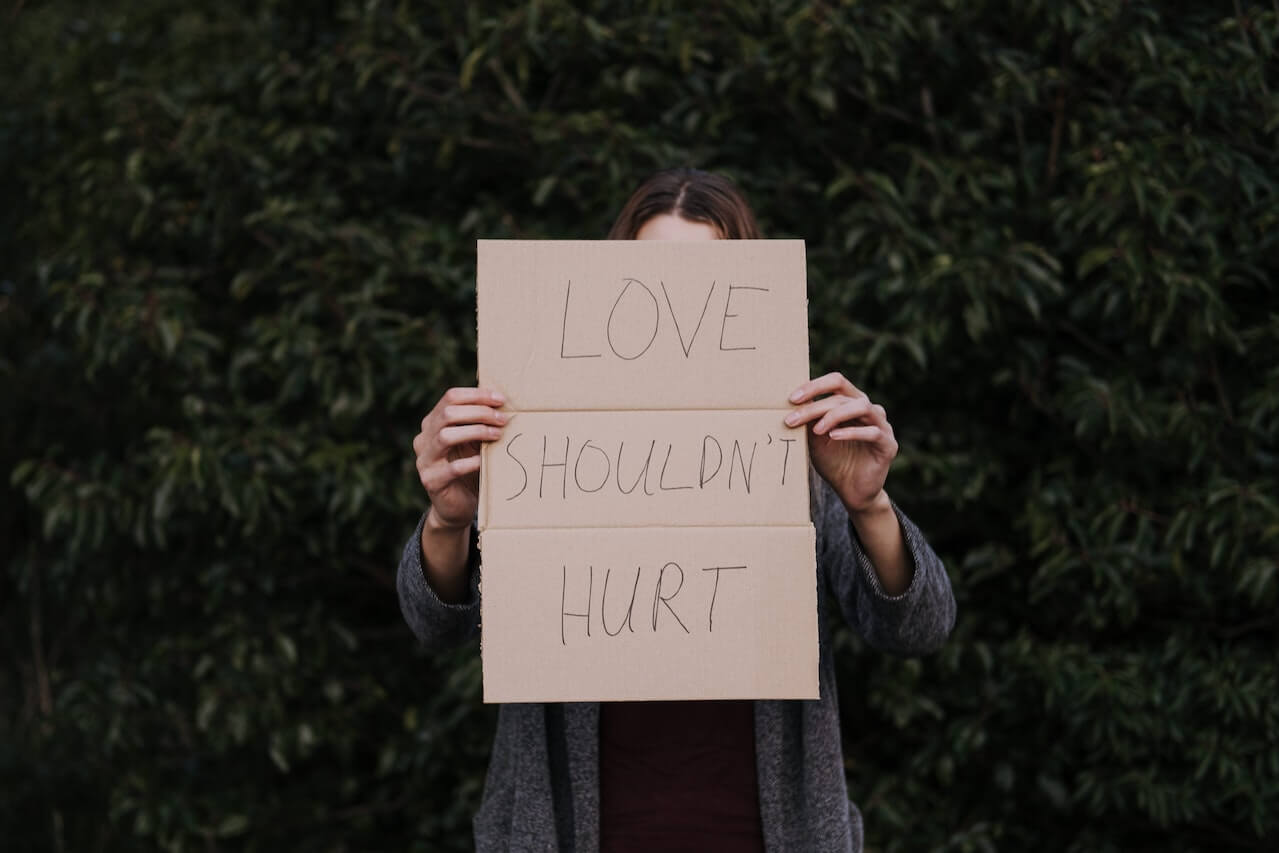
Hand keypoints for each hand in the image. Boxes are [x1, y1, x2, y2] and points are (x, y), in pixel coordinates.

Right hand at [413, 387, 508, 528]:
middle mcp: (424, 438)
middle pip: (448, 414)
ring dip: (476, 432)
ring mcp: (424, 460)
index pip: (450, 398)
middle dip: (479, 412)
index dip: (477, 396)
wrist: (456, 507)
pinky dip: (471, 462)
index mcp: (432, 423)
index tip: (501, 400)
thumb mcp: (474, 442)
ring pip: (445, 436)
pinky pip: (452, 468)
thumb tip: (502, 401)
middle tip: (503, 419)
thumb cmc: (470, 469)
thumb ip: (479, 423)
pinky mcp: (431, 481)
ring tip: (497, 435)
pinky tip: (485, 460)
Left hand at [786, 372, 897, 512]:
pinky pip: (872, 432)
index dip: (815, 386)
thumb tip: (792, 403)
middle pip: (844, 394)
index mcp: (852, 403)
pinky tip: (834, 437)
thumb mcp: (816, 439)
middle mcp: (869, 409)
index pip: (836, 382)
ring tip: (816, 429)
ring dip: (834, 415)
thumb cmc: (834, 461)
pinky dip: (851, 432)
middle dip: (816, 405)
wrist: (851, 491)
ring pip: (861, 407)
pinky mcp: (888, 444)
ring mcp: (881, 425)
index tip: (792, 399)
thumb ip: (810, 420)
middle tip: (794, 418)